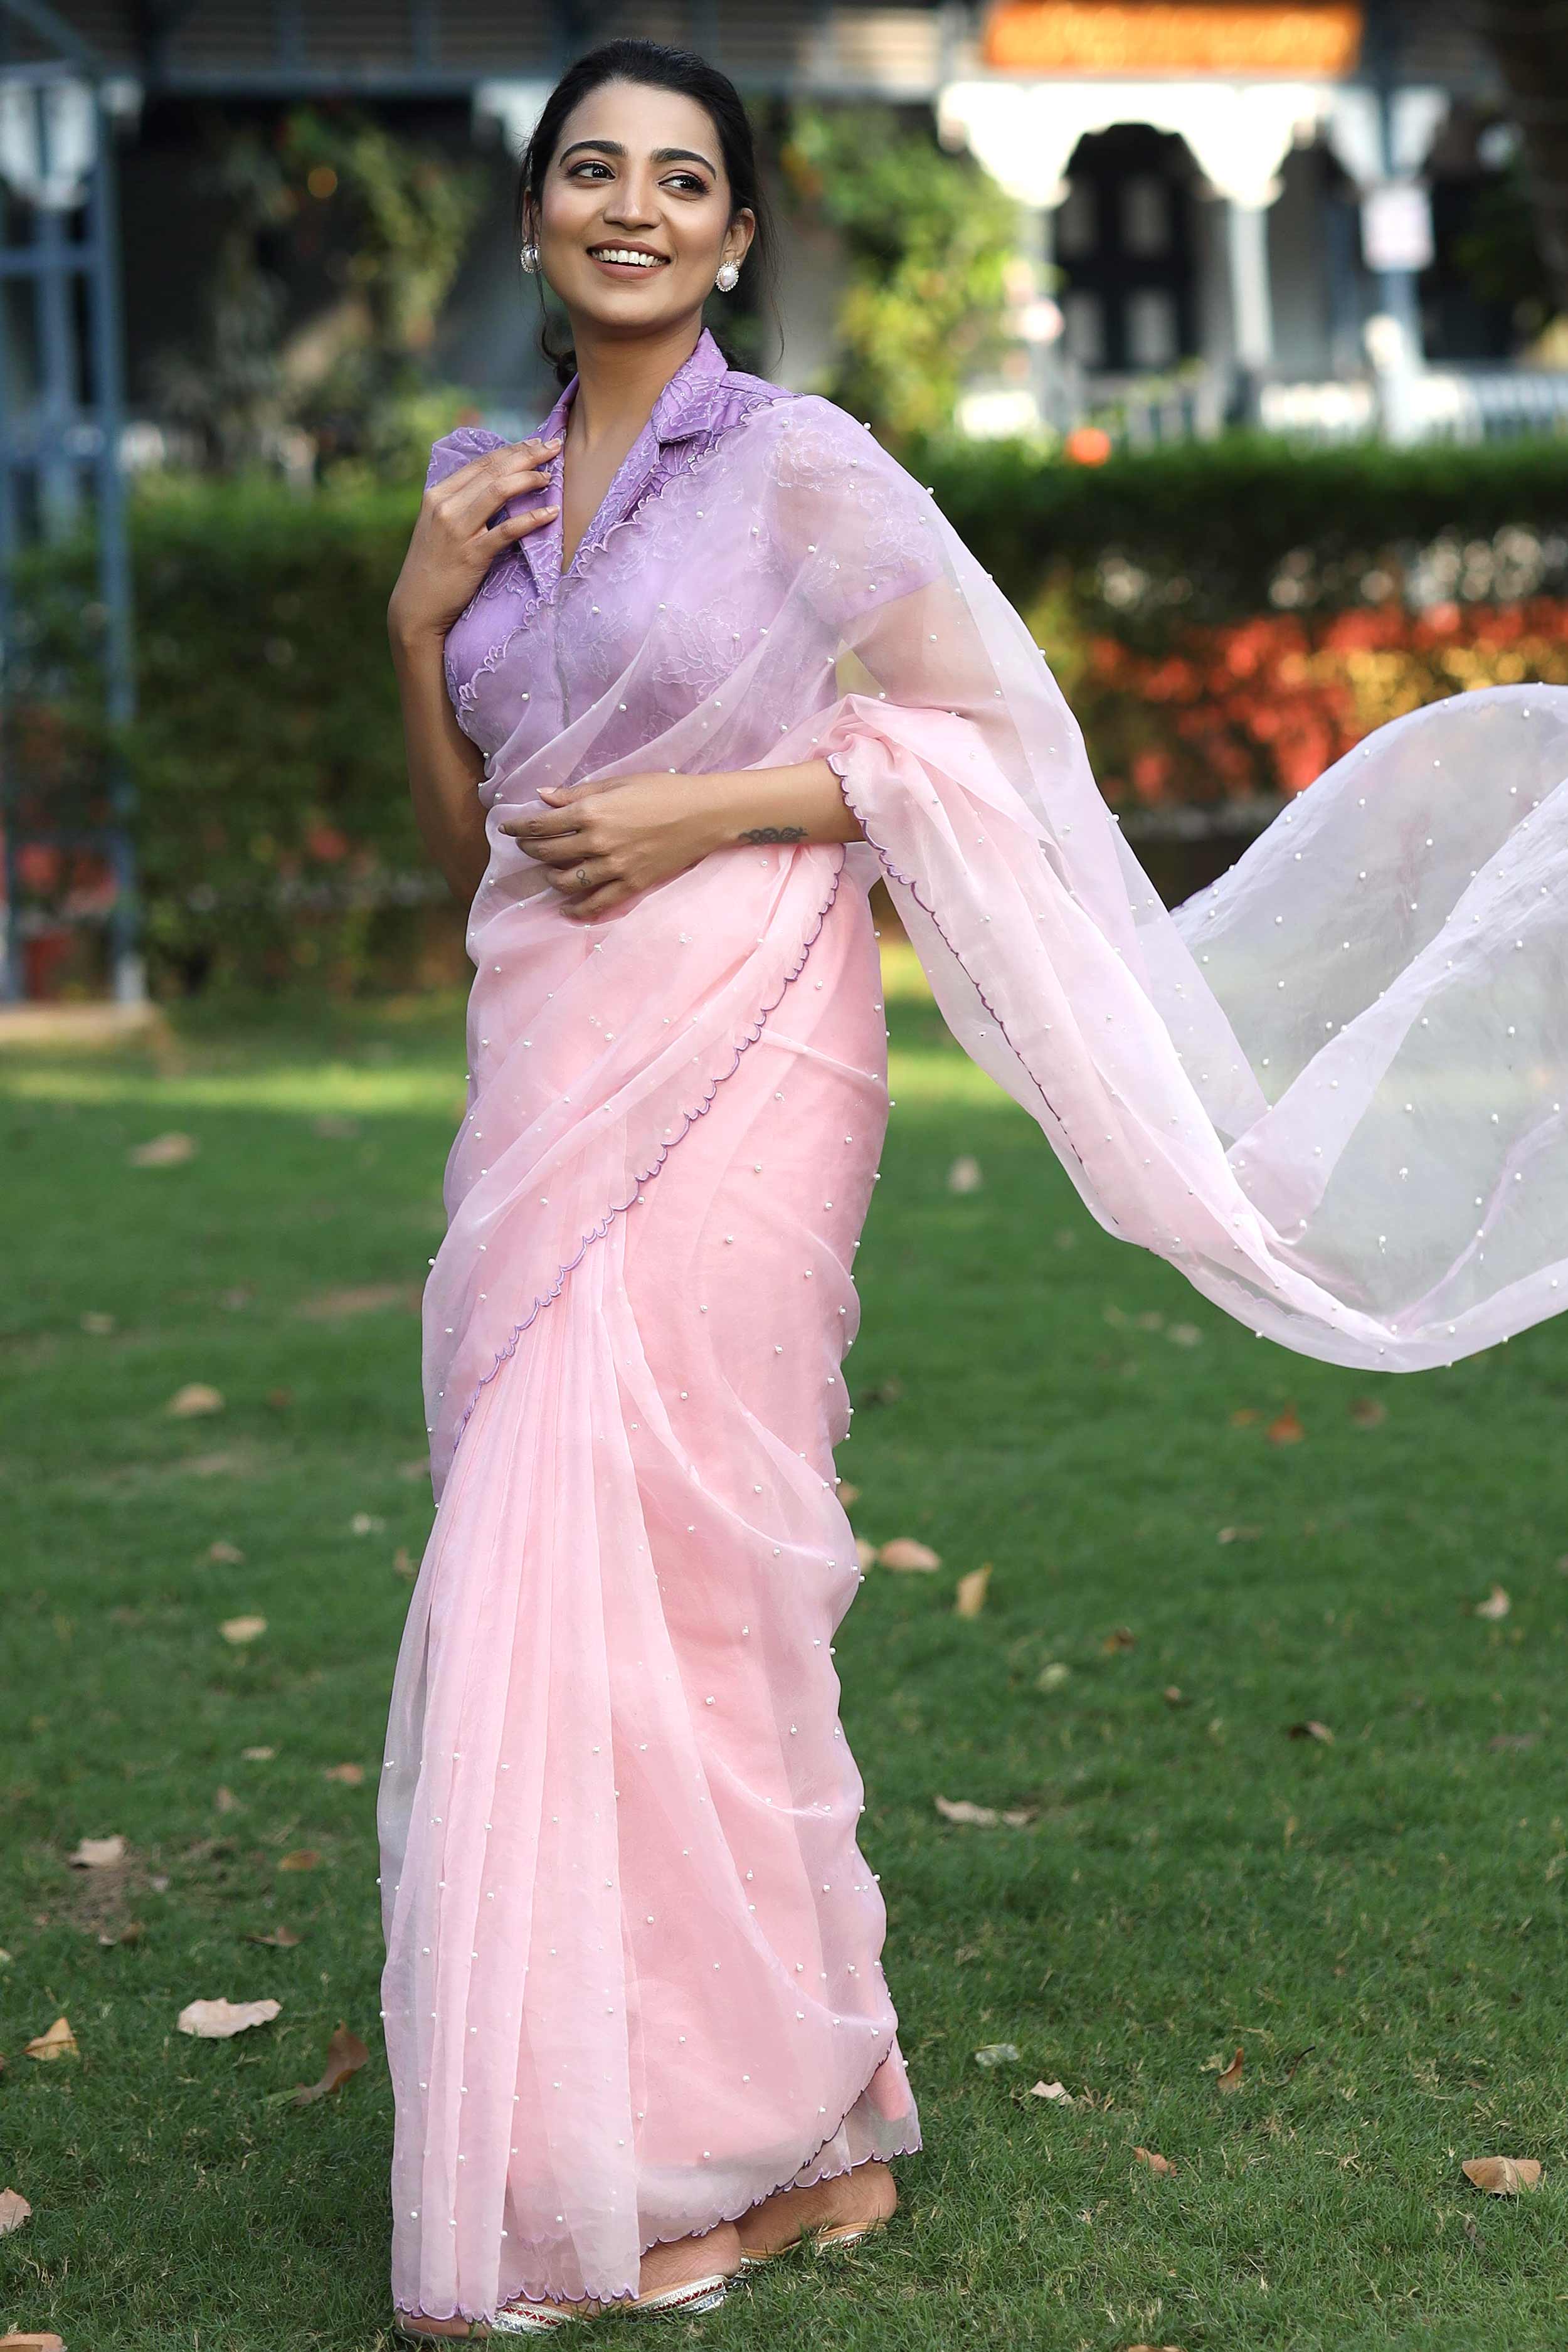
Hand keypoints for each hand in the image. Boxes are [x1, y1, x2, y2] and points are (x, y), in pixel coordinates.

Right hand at [387, 435, 561, 646]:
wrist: (417, 607)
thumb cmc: (434, 568)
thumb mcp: (439, 527)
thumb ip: (461, 505)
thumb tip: (495, 487)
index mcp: (438, 494)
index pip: (481, 463)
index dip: (512, 450)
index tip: (537, 444)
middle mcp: (445, 506)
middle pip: (493, 470)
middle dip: (527, 455)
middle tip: (553, 448)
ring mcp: (457, 530)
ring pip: (499, 491)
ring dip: (529, 479)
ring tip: (551, 477)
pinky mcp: (471, 555)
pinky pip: (507, 530)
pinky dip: (531, 519)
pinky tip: (551, 513)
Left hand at [498, 770, 720, 920]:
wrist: (704, 814)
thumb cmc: (663, 790)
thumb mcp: (618, 783)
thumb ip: (577, 793)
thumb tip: (542, 796)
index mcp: (592, 811)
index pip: (541, 824)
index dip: (518, 826)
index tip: (505, 827)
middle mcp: (598, 841)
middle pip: (549, 852)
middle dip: (530, 850)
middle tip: (525, 846)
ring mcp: (614, 866)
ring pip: (567, 880)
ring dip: (550, 878)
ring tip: (548, 873)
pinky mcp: (631, 884)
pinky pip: (597, 903)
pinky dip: (578, 909)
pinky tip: (567, 908)